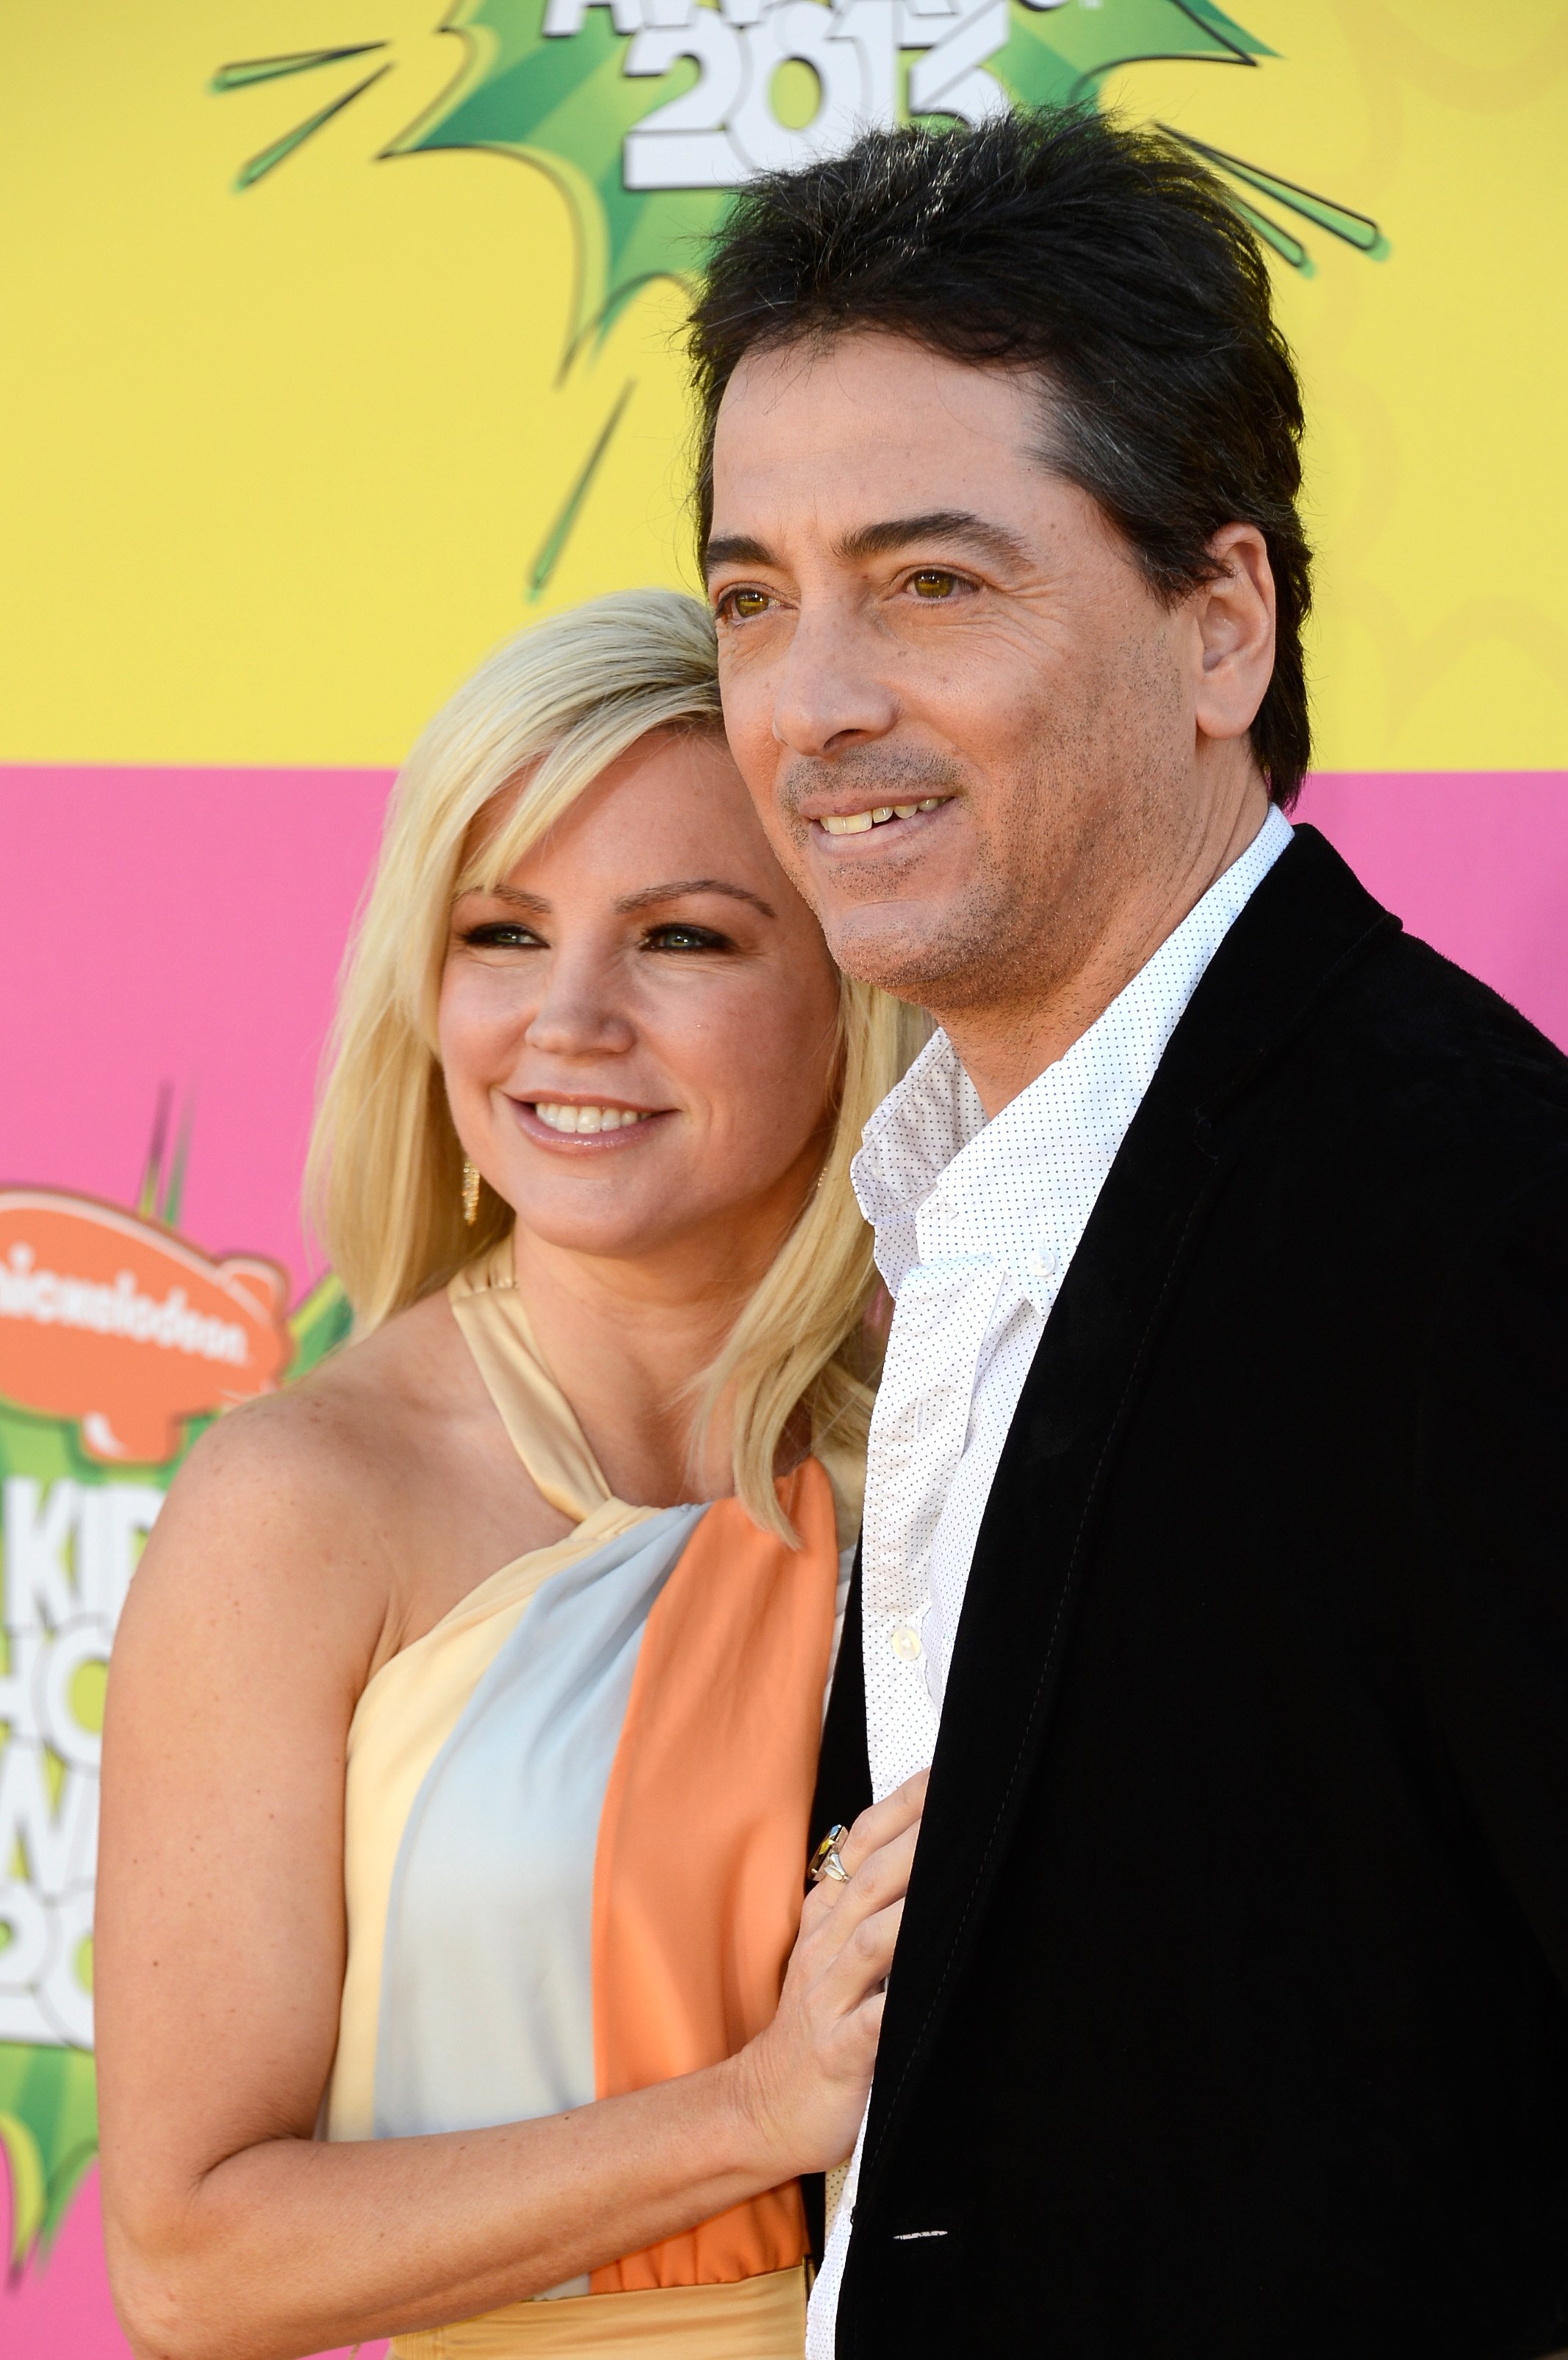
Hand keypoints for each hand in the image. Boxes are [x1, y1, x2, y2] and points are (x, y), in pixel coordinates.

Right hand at [727, 1771, 927, 2179]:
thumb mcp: (831, 1952)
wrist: (765, 2107)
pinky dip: (900, 2004)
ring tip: (958, 1878)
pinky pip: (873, 2025)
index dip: (904, 1804)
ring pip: (874, 1941)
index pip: (863, 1843)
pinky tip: (933, 1988)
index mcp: (827, 1917)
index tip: (949, 1769)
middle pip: (874, 1878)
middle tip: (968, 1803)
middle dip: (920, 1837)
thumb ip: (869, 1902)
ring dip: (913, 1909)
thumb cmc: (817, 2025)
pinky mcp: (840, 2053)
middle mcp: (826, 1948)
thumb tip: (926, 1849)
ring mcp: (831, 1999)